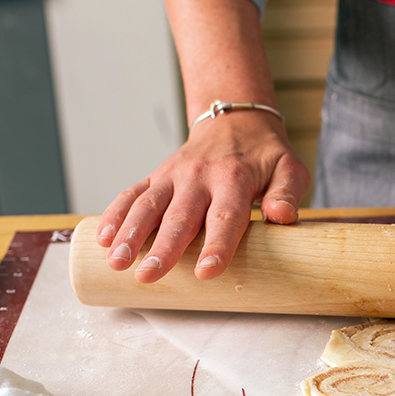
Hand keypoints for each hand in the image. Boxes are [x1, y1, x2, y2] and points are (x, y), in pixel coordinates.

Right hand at [96, 111, 309, 282]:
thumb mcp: (291, 169)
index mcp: (235, 179)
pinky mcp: (157, 175)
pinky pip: (132, 193)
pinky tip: (103, 238)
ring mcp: (174, 175)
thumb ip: (288, 193)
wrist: (236, 121)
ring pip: (148, 205)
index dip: (217, 246)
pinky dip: (115, 214)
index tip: (207, 272)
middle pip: (180, 216)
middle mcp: (200, 176)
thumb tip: (282, 217)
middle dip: (163, 247)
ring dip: (130, 233)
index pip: (226, 217)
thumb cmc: (267, 156)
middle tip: (148, 275)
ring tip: (117, 262)